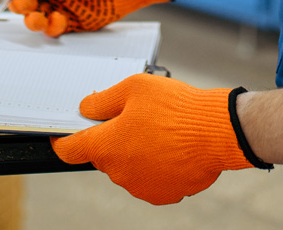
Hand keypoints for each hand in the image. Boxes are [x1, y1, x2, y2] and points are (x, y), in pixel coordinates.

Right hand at [0, 0, 172, 35]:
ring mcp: (56, 4)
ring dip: (30, 20)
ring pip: (32, 18)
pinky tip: (61, 18)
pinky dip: (52, 26)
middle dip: (17, 3)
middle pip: (17, 0)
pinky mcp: (69, 21)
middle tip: (26, 1)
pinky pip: (51, 29)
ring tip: (38, 16)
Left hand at [53, 74, 260, 204]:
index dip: (64, 139)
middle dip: (113, 139)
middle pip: (103, 155)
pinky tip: (171, 147)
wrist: (217, 132)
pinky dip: (155, 165)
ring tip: (160, 131)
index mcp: (106, 146)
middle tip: (136, 118)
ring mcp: (141, 187)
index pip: (68, 150)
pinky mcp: (162, 194)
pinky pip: (150, 178)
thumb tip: (86, 108)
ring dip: (136, 152)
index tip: (66, 133)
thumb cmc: (176, 108)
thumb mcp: (134, 87)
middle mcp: (119, 173)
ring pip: (128, 167)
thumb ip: (103, 100)